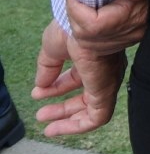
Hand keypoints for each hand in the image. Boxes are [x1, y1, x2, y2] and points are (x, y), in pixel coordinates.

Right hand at [32, 17, 127, 136]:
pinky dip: (77, 126)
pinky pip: (97, 118)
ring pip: (92, 109)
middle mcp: (105, 70)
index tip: (38, 93)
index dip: (58, 87)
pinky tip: (57, 128)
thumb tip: (41, 85)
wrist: (84, 26)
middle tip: (41, 113)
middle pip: (86, 95)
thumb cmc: (72, 30)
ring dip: (67, 117)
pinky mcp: (106, 93)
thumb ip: (48, 67)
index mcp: (94, 57)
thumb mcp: (53, 49)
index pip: (78, 78)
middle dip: (63, 106)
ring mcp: (107, 82)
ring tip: (44, 121)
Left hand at [67, 0, 149, 52]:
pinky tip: (85, 14)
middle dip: (73, 13)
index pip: (93, 25)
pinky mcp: (119, 42)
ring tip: (77, 2)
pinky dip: (82, 28)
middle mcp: (129, 34)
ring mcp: (123, 41)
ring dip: (76, 21)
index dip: (76, 7)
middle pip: (84, 34)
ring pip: (84, 40)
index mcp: (136, 19)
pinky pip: (90, 42)